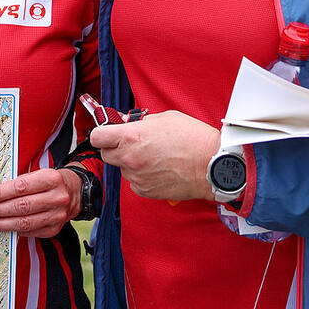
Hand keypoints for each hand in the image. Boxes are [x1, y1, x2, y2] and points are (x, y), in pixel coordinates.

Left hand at [0, 168, 79, 237]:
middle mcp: (57, 198)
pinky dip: (14, 231)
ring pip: (24, 223)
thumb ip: (20, 184)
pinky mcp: (55, 229)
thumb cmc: (50, 181)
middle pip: (21, 207)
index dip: (1, 193)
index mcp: (51, 179)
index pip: (21, 187)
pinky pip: (30, 232)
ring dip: (1, 225)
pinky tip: (2, 229)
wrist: (75, 192)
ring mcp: (57, 216)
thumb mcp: (39, 174)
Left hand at [90, 110, 219, 200]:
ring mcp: (137, 177)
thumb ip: (141, 121)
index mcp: (131, 137)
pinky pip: (134, 182)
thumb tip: (127, 123)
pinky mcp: (145, 191)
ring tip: (153, 157)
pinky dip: (142, 176)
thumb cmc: (193, 138)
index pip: (97, 137)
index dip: (102, 134)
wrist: (211, 164)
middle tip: (132, 144)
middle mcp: (130, 158)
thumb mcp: (164, 118)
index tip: (108, 133)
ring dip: (131, 163)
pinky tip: (158, 169)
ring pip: (122, 169)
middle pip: (106, 155)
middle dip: (116, 149)